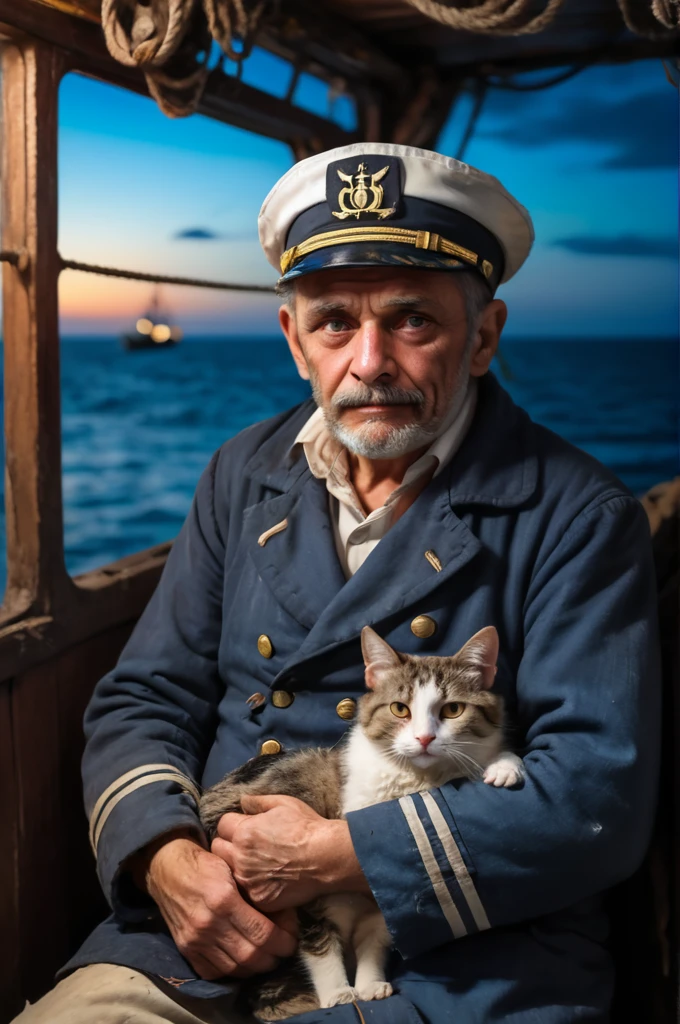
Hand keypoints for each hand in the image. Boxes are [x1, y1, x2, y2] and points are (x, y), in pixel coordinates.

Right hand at [136, 831, 297, 979]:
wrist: (168, 869)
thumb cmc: (206, 864)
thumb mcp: (234, 869)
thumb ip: (254, 894)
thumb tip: (282, 916)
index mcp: (223, 900)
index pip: (262, 933)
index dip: (283, 942)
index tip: (292, 940)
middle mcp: (208, 924)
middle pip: (250, 956)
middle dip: (272, 958)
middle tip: (283, 951)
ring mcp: (195, 940)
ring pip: (233, 969)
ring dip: (255, 968)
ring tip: (267, 958)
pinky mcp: (185, 949)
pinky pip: (213, 972)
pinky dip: (231, 972)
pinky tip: (242, 963)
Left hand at [211, 794, 369, 911]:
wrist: (327, 858)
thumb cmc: (307, 827)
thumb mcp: (284, 803)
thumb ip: (258, 802)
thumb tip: (242, 801)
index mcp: (244, 831)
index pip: (222, 825)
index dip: (233, 824)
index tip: (243, 827)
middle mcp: (240, 857)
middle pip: (217, 849)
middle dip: (227, 844)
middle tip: (244, 846)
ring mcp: (248, 880)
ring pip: (226, 871)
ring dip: (234, 865)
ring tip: (251, 864)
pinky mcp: (258, 899)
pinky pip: (243, 891)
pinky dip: (249, 885)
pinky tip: (262, 880)